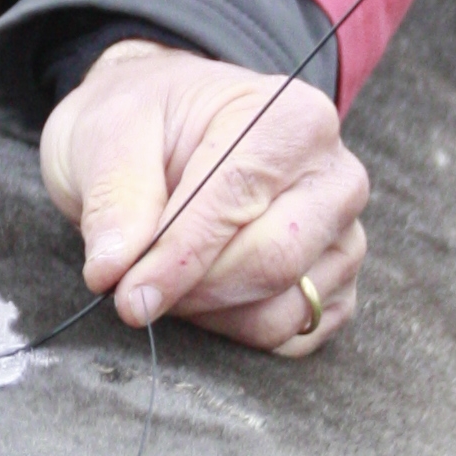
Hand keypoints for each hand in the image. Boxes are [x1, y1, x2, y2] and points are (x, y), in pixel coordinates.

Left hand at [40, 38, 367, 356]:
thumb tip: (113, 268)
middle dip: (192, 289)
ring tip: (164, 279)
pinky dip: (232, 331)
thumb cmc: (147, 125)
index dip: (179, 256)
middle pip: (273, 261)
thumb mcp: (112, 133)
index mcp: (292, 119)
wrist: (165, 134)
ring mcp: (344, 238)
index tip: (127, 293)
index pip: (240, 199)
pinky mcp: (336, 289)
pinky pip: (287, 337)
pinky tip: (199, 295)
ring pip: (280, 311)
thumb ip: (116, 197)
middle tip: (133, 288)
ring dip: (207, 313)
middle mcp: (335, 179)